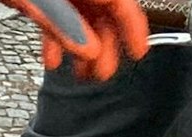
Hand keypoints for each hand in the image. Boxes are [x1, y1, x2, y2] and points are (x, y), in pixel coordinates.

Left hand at [0, 0, 148, 80]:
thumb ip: (61, 22)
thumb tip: (86, 50)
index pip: (119, 0)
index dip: (132, 27)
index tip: (138, 52)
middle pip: (101, 11)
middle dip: (103, 46)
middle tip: (100, 75)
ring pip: (79, 18)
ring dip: (80, 48)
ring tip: (79, 75)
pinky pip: (55, 16)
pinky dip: (55, 38)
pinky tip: (53, 59)